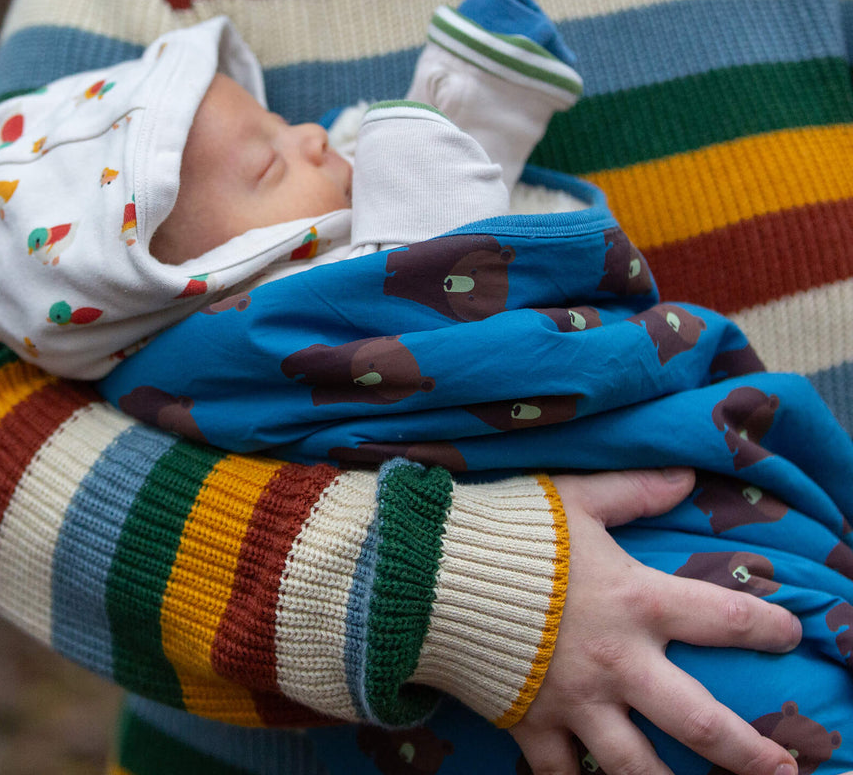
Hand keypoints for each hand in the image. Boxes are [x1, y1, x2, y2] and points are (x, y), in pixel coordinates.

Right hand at [510, 468, 800, 774]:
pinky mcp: (531, 724)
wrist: (431, 573)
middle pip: (699, 723)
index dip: (766, 626)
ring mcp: (575, 702)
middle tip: (783, 772)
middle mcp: (617, 663)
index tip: (791, 633)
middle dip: (748, 753)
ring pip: (637, 769)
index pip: (721, 618)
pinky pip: (561, 774)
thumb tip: (686, 476)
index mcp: (634, 602)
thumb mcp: (572, 497)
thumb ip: (632, 490)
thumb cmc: (506, 531)